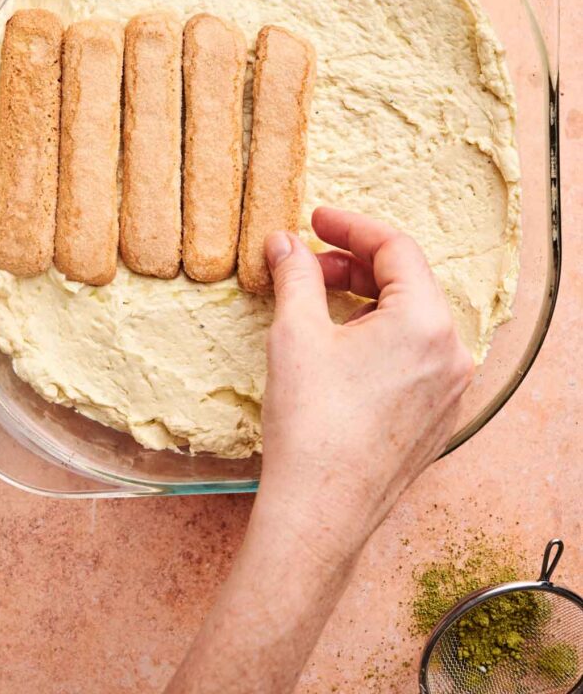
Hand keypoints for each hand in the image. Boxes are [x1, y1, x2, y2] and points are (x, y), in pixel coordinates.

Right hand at [259, 207, 473, 560]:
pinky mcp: (436, 417)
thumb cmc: (311, 424)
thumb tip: (283, 243)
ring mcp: (448, 389)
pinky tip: (338, 347)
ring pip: (409, 320)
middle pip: (405, 282)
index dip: (350, 227)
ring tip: (315, 308)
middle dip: (352, 266)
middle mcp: (451, 352)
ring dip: (363, 301)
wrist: (320, 515)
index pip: (395, 248)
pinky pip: (413, 356)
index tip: (315, 220)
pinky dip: (377, 337)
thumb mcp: (296, 334)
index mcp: (426, 322)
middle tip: (305, 267)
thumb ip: (295, 275)